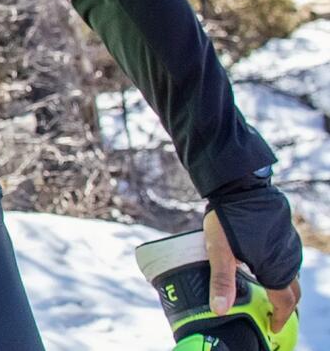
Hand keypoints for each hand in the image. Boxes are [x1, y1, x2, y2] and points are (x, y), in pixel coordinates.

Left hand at [205, 208, 300, 332]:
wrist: (240, 184)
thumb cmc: (227, 217)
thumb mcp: (219, 250)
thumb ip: (221, 280)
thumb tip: (219, 309)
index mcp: (275, 267)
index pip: (284, 301)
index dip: (279, 317)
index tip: (272, 327)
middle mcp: (288, 258)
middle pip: (292, 290)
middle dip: (285, 306)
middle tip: (272, 314)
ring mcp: (290, 244)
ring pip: (292, 273)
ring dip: (284, 286)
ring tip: (270, 294)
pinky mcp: (287, 232)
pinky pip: (290, 257)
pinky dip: (283, 269)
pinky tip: (267, 267)